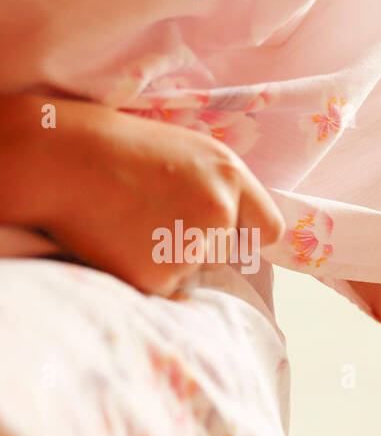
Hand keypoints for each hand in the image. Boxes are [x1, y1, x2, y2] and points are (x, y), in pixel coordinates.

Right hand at [0, 94, 283, 295]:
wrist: (56, 159)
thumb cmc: (115, 149)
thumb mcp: (185, 153)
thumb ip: (219, 188)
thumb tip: (241, 230)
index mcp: (229, 176)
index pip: (270, 228)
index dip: (250, 234)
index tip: (234, 235)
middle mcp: (220, 212)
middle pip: (226, 252)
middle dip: (199, 242)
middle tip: (152, 214)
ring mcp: (191, 247)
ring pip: (192, 269)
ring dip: (167, 256)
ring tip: (129, 221)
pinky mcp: (158, 276)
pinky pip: (163, 286)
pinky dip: (142, 272)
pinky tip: (118, 241)